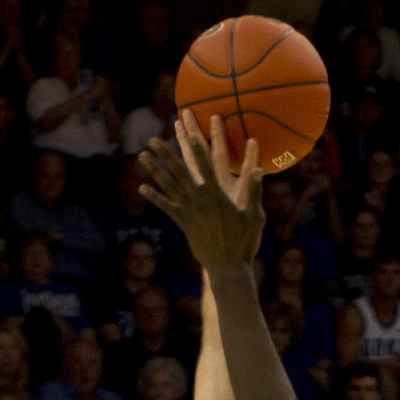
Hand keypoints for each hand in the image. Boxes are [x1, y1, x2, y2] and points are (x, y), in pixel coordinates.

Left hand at [138, 116, 263, 269]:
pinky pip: (166, 207)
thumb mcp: (254, 216)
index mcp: (217, 195)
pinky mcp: (183, 223)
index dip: (196, 148)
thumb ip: (255, 191)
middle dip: (165, 154)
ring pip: (168, 186)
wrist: (227, 267)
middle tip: (152, 139)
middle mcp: (199, 200)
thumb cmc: (244, 242)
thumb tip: (258, 169)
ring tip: (143, 156)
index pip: (205, 166)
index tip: (188, 132)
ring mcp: (189, 212)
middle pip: (179, 172)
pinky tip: (142, 187)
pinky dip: (154, 197)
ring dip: (154, 169)